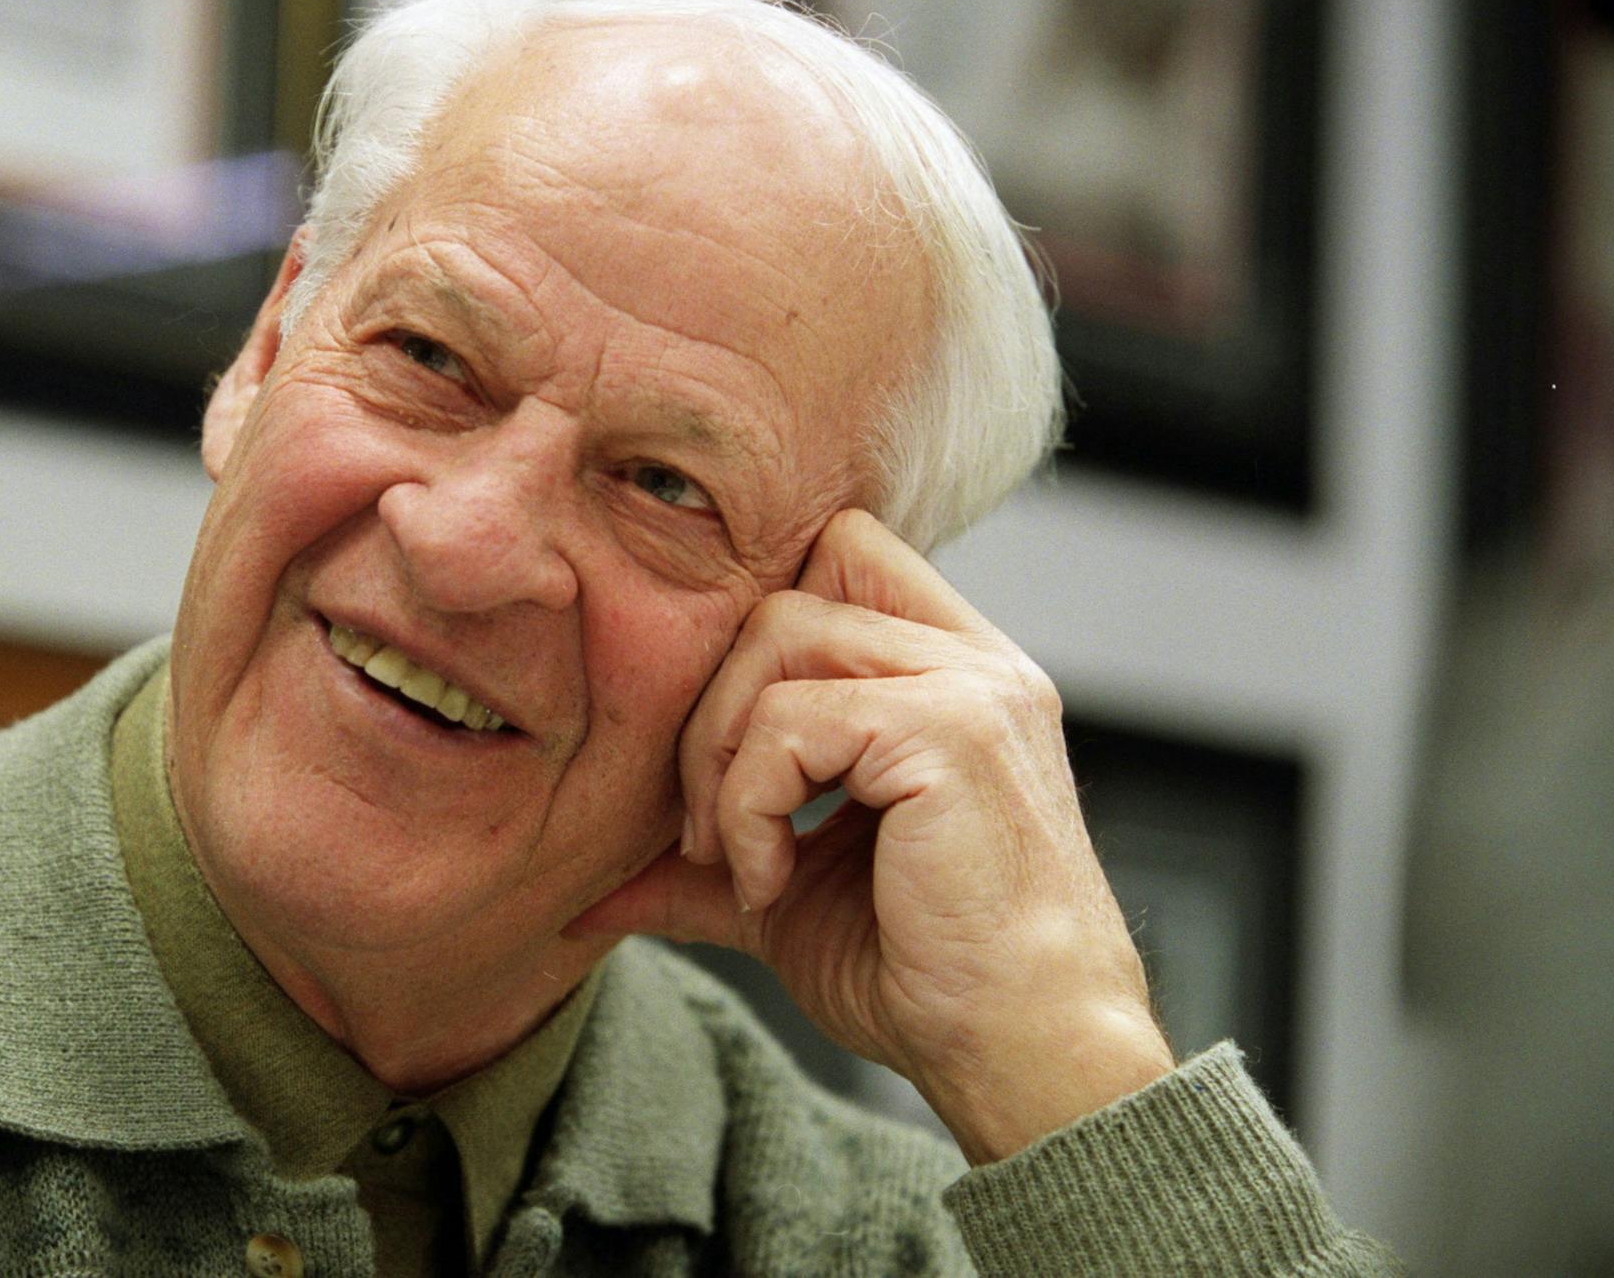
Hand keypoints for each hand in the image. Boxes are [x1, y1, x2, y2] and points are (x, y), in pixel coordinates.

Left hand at [570, 510, 1174, 1161]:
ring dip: (722, 751)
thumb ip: (709, 858)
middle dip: (716, 696)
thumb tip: (592, 884)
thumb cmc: (928, 978)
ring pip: (779, 632)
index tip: (729, 757)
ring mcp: (970, 686)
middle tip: (703, 824)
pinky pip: (792, 719)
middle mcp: (975, 662)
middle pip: (791, 586)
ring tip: (736, 858)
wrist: (1021, 1057)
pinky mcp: (949, 729)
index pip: (837, 556)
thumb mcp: (792, 898)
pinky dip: (750, 803)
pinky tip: (771, 883)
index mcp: (953, 676)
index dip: (756, 636)